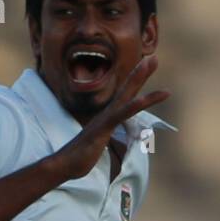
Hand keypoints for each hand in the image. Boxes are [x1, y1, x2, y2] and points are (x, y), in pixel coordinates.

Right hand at [54, 55, 170, 181]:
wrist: (65, 163)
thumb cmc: (80, 156)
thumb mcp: (97, 144)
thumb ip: (104, 138)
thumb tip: (107, 139)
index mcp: (107, 117)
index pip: (125, 97)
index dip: (136, 83)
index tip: (147, 67)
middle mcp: (106, 113)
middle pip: (127, 90)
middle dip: (140, 73)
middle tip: (154, 58)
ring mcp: (105, 118)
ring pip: (126, 96)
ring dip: (138, 79)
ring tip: (151, 63)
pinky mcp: (103, 127)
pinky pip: (120, 115)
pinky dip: (133, 106)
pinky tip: (142, 99)